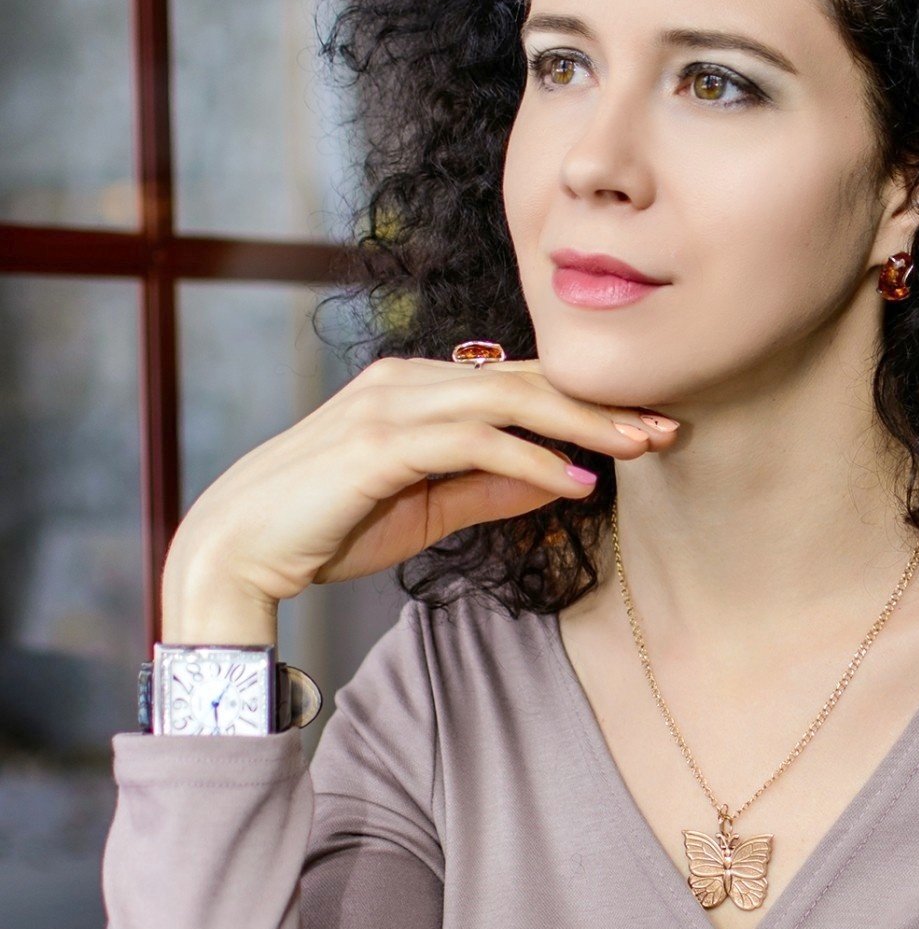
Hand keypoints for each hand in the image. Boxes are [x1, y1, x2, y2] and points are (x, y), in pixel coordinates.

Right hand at [162, 356, 678, 623]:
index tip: (646, 425)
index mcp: (416, 387)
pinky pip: (476, 441)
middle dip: (602, 403)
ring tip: (643, 446)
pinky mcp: (380, 441)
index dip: (586, 403)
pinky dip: (534, 460)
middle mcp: (407, 380)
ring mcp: (392, 404)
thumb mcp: (425, 508)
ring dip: (584, 424)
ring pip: (510, 399)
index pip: (517, 384)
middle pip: (525, 380)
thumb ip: (487, 488)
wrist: (239, 548)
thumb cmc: (326, 529)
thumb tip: (558, 482)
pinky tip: (577, 484)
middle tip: (669, 422)